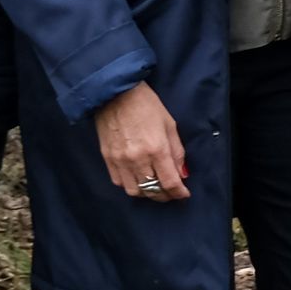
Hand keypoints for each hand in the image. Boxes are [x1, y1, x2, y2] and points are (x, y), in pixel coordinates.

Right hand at [94, 82, 188, 201]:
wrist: (116, 94)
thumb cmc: (146, 105)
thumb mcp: (170, 125)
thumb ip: (177, 152)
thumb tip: (183, 173)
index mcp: (157, 149)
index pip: (170, 183)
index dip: (179, 193)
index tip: (183, 194)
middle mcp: (138, 159)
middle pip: (152, 191)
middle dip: (165, 195)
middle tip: (171, 192)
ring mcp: (120, 160)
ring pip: (134, 191)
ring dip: (146, 193)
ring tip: (154, 187)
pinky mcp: (107, 158)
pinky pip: (119, 182)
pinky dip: (130, 185)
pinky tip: (137, 179)